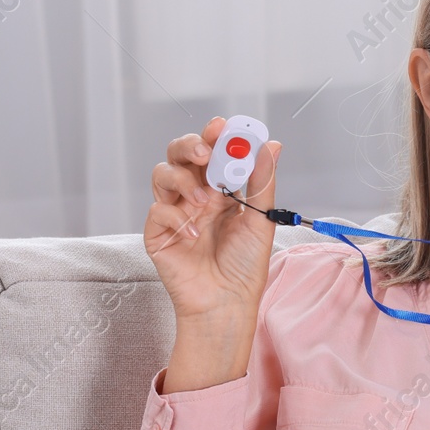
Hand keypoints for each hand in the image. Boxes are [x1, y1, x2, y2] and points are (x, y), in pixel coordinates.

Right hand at [145, 116, 282, 322]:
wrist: (227, 303)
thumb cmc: (244, 266)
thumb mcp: (261, 220)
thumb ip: (262, 182)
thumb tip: (272, 145)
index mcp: (220, 190)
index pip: (212, 152)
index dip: (214, 136)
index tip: (222, 126)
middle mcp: (194, 196)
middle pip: (179, 155)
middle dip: (190, 146)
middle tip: (206, 154)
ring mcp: (174, 213)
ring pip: (162, 174)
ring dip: (182, 180)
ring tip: (204, 201)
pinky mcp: (158, 234)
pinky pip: (157, 210)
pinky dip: (176, 217)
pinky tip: (194, 235)